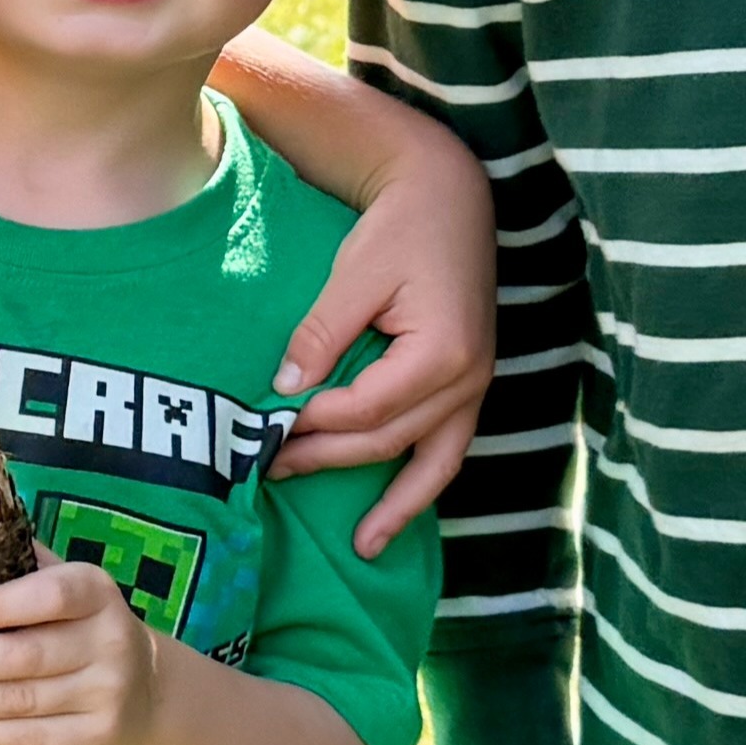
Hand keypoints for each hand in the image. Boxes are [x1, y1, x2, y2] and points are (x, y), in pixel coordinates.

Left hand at [0, 561, 165, 744]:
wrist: (147, 686)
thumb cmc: (84, 625)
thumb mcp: (69, 584)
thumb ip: (24, 565)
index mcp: (97, 592)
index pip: (52, 596)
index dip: (4, 605)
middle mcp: (110, 640)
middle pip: (26, 656)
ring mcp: (108, 691)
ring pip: (23, 701)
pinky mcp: (102, 734)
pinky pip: (36, 738)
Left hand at [270, 169, 493, 556]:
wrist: (451, 198)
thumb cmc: (401, 229)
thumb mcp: (354, 274)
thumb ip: (323, 333)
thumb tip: (287, 389)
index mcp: (443, 352)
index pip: (366, 408)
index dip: (314, 421)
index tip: (269, 424)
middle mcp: (469, 379)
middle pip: (391, 439)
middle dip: (330, 458)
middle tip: (272, 471)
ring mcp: (476, 386)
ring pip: (434, 461)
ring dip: (397, 505)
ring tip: (364, 547)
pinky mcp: (470, 384)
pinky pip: (449, 447)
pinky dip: (424, 482)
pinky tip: (398, 511)